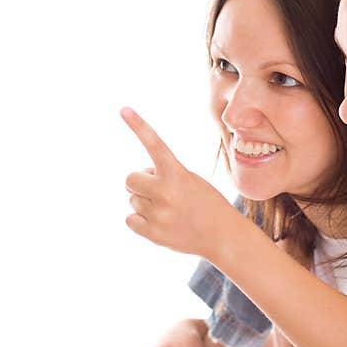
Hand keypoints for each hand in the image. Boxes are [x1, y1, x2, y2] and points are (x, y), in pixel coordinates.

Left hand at [120, 107, 236, 259]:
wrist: (223, 237)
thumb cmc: (206, 204)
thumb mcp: (191, 180)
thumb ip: (165, 176)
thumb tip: (137, 183)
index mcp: (178, 173)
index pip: (154, 144)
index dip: (138, 126)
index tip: (123, 109)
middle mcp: (166, 191)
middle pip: (130, 179)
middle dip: (141, 184)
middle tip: (160, 192)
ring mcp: (158, 213)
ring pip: (132, 201)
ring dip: (145, 203)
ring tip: (169, 210)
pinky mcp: (153, 233)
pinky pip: (130, 220)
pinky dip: (140, 221)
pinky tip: (160, 223)